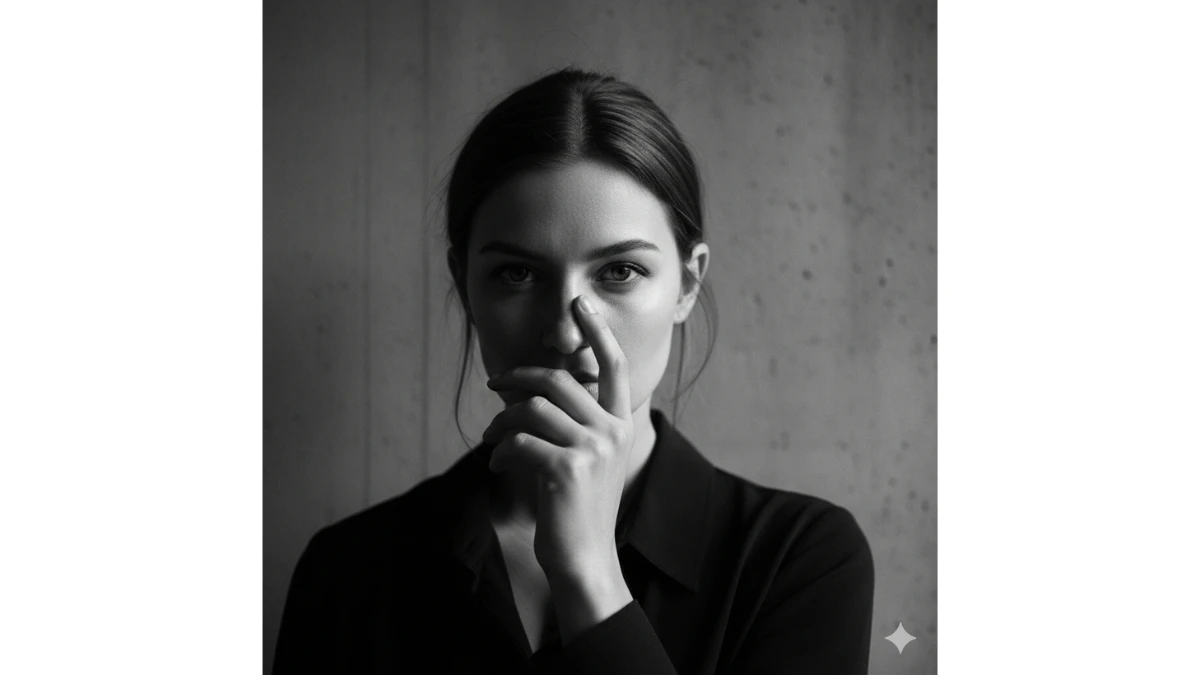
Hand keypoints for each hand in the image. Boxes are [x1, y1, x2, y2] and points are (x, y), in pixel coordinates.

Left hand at [482, 294, 634, 584]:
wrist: (586, 560)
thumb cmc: (577, 511)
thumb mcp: (586, 462)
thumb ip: (573, 425)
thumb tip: (532, 393)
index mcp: (621, 425)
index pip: (613, 366)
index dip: (597, 330)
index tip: (580, 303)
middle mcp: (612, 431)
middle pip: (558, 381)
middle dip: (518, 377)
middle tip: (494, 384)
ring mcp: (593, 449)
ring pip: (531, 409)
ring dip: (502, 422)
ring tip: (491, 439)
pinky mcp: (567, 469)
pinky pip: (519, 441)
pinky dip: (499, 452)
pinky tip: (496, 467)